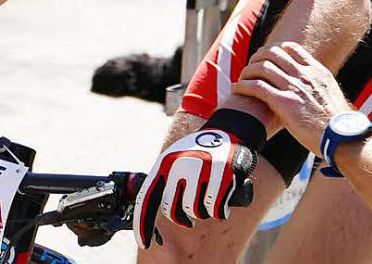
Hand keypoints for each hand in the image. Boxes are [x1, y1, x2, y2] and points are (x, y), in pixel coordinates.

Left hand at [133, 129, 257, 247]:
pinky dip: (220, 211)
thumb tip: (150, 219)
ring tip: (209, 201)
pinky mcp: (224, 171)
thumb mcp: (176, 161)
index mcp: (165, 163)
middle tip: (190, 216)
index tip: (144, 243)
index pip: (148, 198)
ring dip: (204, 213)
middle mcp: (181, 164)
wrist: (228, 130)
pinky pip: (217, 208)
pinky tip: (222, 204)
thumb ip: (164, 184)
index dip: (143, 224)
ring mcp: (203, 166)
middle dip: (183, 218)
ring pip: (197, 212)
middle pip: (174, 211)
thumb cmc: (199, 153)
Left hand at [233, 42, 352, 156]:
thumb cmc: (336, 124)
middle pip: (273, 53)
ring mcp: (294, 87)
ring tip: (242, 78)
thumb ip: (318, 87)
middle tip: (250, 66)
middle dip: (258, 56)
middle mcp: (305, 74)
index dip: (274, 49)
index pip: (292, 48)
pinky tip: (236, 88)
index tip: (266, 57)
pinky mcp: (284, 102)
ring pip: (262, 67)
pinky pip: (257, 87)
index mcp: (317, 71)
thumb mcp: (330, 95)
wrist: (341, 137)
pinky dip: (243, 85)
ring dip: (247, 70)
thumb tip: (311, 91)